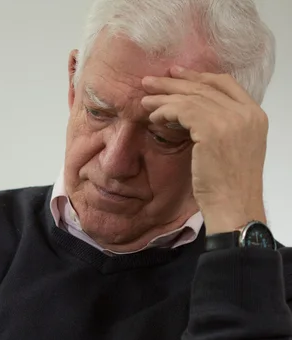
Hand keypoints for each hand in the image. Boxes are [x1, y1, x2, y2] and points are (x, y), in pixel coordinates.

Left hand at [141, 66, 267, 234]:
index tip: (177, 74)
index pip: (225, 84)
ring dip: (164, 97)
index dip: (199, 77)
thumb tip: (193, 118)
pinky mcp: (212, 130)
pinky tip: (154, 117)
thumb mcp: (232, 150)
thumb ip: (221, 128)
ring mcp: (231, 120)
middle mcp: (246, 113)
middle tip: (151, 81)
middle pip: (205, 87)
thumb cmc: (228, 187)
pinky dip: (166, 111)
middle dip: (175, 82)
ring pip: (191, 97)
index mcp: (255, 115)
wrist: (234, 206)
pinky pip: (183, 111)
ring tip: (145, 100)